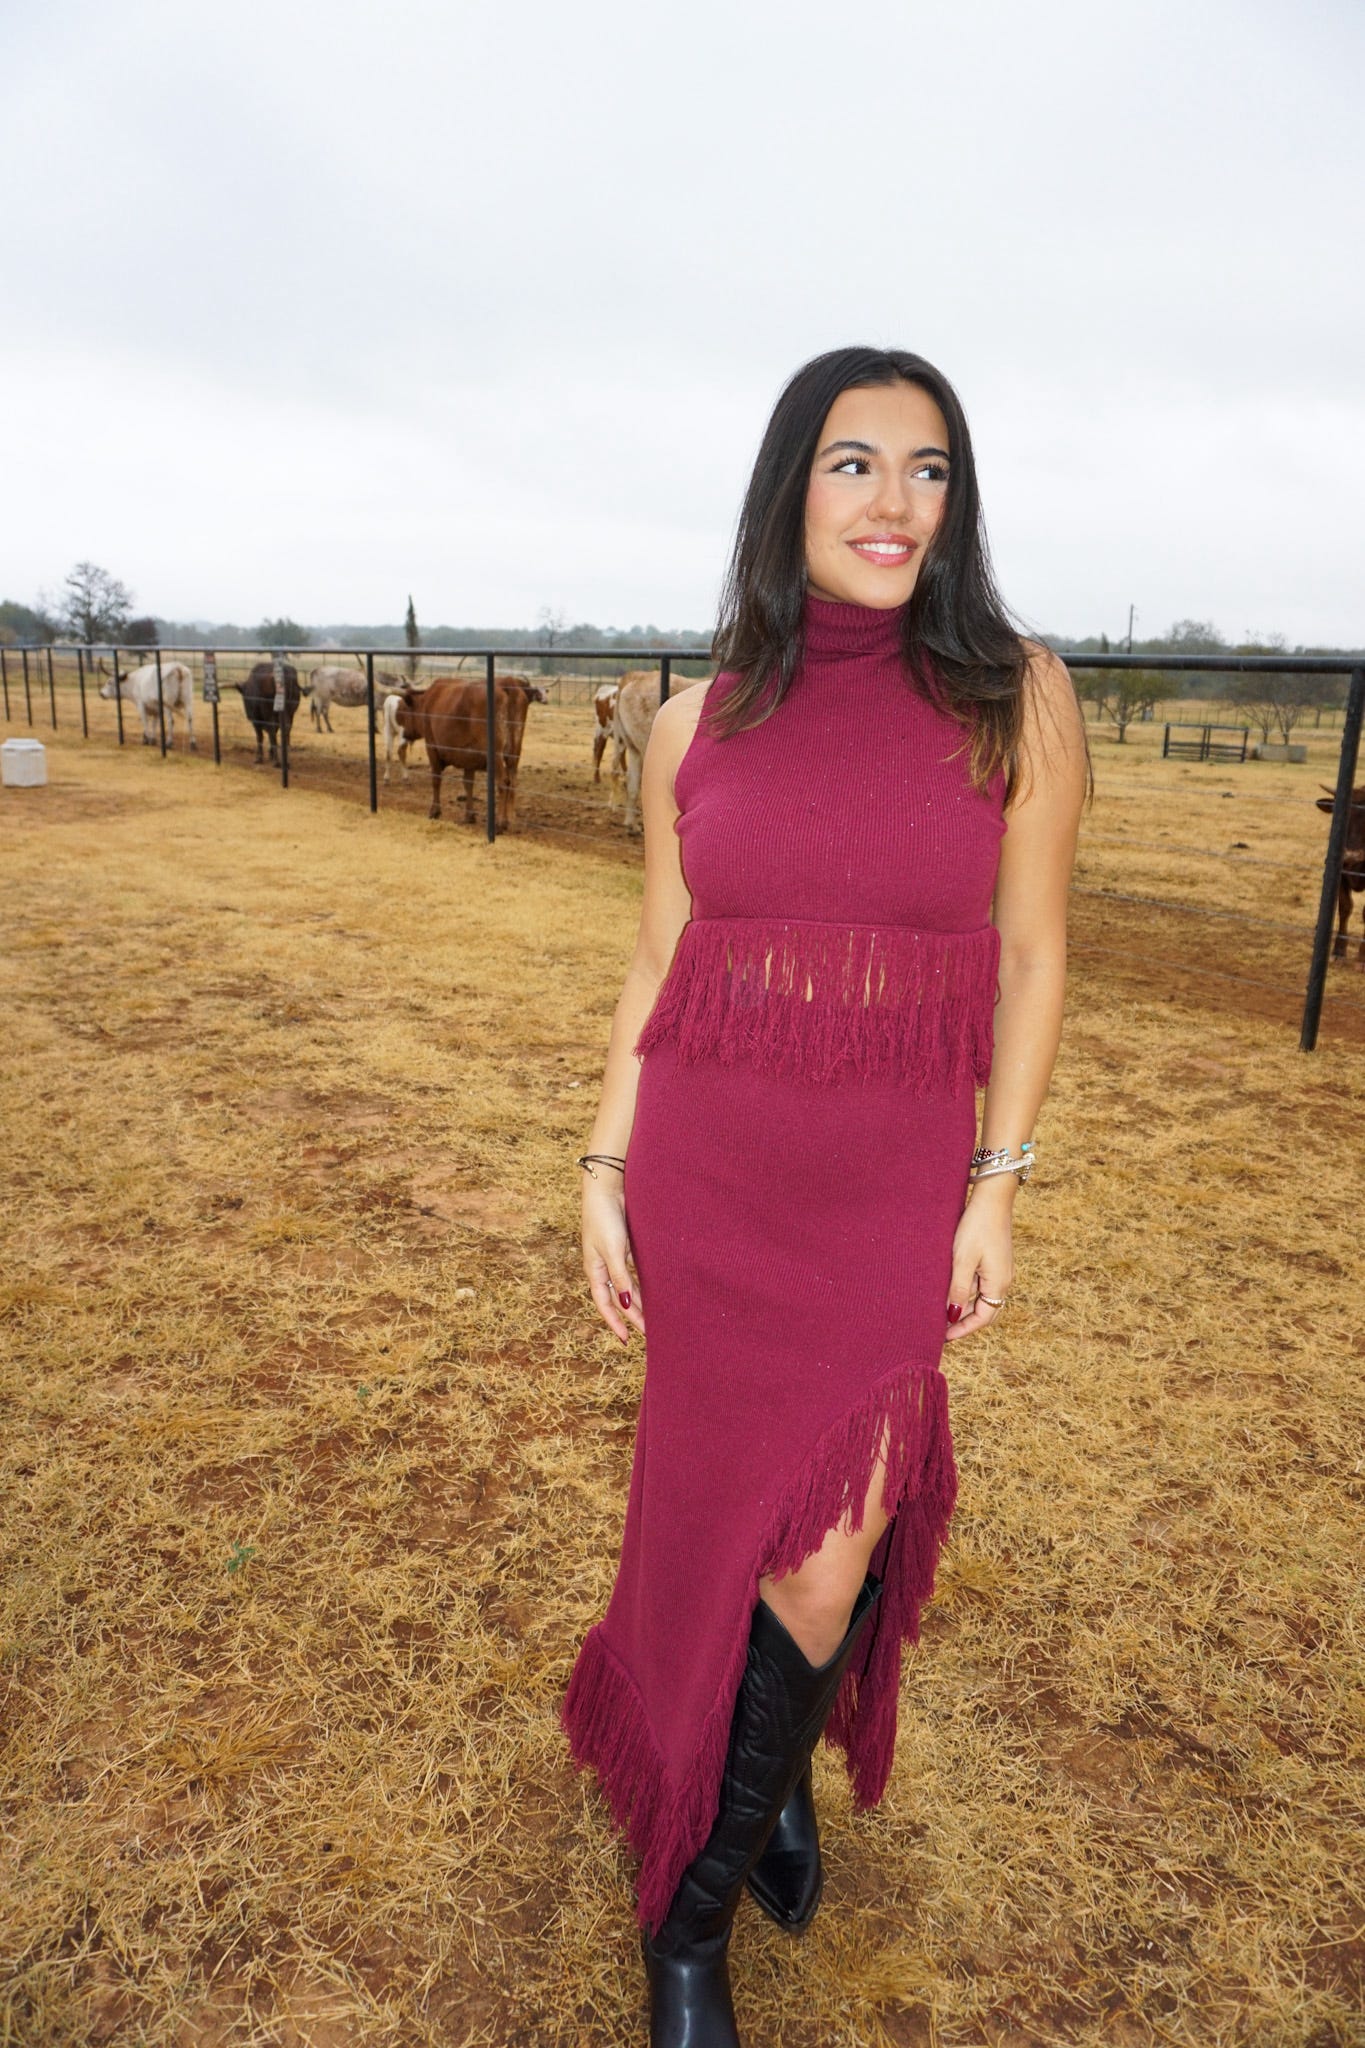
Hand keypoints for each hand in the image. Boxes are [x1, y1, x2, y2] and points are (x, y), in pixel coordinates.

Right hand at [582, 1180, 644, 1343]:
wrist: (606, 1189)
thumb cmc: (605, 1218)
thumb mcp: (612, 1250)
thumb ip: (619, 1277)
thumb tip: (624, 1304)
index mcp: (594, 1270)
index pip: (605, 1304)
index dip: (615, 1323)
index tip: (627, 1340)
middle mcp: (603, 1267)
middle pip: (618, 1298)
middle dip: (632, 1316)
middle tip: (649, 1333)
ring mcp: (614, 1257)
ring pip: (627, 1286)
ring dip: (640, 1301)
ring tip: (656, 1316)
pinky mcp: (624, 1247)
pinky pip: (634, 1272)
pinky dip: (643, 1283)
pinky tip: (654, 1290)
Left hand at [943, 1180, 1013, 1341]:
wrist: (992, 1198)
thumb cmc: (976, 1227)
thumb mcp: (963, 1259)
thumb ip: (957, 1289)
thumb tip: (951, 1315)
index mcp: (998, 1283)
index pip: (983, 1318)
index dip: (963, 1329)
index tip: (944, 1336)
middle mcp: (1003, 1280)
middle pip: (985, 1311)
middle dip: (964, 1322)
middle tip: (941, 1328)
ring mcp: (1000, 1270)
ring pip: (982, 1298)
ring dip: (964, 1306)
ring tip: (941, 1309)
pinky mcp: (995, 1260)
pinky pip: (982, 1284)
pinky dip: (967, 1292)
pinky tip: (951, 1288)